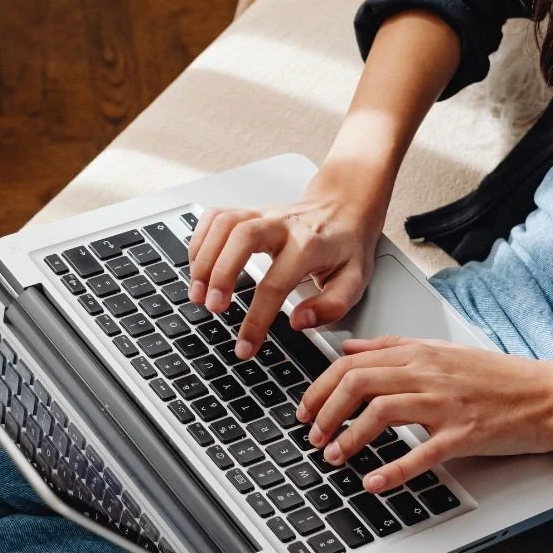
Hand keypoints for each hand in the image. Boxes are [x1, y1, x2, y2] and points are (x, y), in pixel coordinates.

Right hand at [186, 166, 388, 358]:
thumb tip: (298, 322)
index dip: (256, 319)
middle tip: (212, 307)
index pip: (276, 284)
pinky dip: (200, 241)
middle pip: (241, 237)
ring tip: (197, 293)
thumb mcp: (355, 281)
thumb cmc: (347, 246)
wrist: (346, 206)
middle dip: (220, 274)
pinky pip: (215, 217)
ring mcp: (262, 214)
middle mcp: (282, 225)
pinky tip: (197, 266)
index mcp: (309, 245)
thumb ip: (331, 306)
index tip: (245, 346)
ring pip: (223, 223)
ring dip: (203, 258)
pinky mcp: (248, 212)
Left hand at [296, 336, 552, 492]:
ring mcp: (447, 402)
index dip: (320, 387)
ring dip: (349, 437)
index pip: (352, 362)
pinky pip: (421, 452)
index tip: (306, 409)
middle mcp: (428, 372)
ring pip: (381, 410)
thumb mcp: (440, 351)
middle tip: (312, 435)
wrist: (551, 394)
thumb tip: (348, 347)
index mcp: (419, 353)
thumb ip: (392, 348)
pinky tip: (372, 482)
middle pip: (358, 382)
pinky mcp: (465, 433)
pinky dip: (392, 470)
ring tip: (333, 457)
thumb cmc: (498, 378)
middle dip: (325, 411)